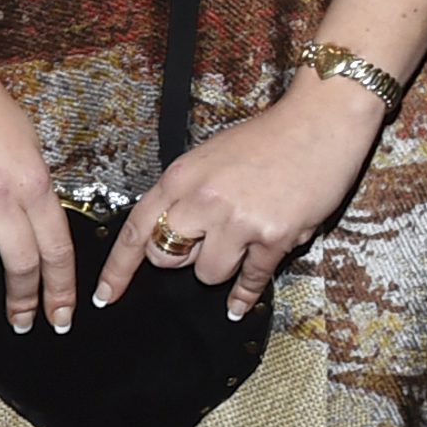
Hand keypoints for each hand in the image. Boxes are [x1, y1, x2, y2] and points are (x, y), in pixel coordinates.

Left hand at [94, 71, 389, 321]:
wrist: (321, 121)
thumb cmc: (267, 137)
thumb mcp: (209, 157)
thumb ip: (187, 194)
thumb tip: (172, 231)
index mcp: (181, 177)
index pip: (136, 229)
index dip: (118, 268)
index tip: (105, 295)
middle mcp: (203, 200)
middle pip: (166, 258)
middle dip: (180, 259)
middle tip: (202, 246)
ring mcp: (238, 220)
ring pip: (208, 274)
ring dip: (221, 267)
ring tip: (240, 241)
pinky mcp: (274, 236)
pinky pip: (250, 280)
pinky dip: (244, 295)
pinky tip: (238, 305)